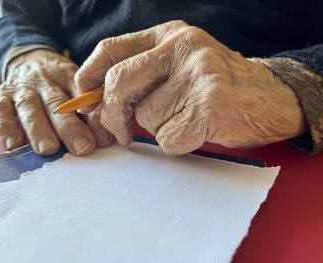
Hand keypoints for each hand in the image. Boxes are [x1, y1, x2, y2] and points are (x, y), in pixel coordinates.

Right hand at [0, 49, 110, 155]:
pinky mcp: (2, 95)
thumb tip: (104, 137)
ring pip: (30, 106)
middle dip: (70, 128)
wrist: (28, 57)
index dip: (94, 119)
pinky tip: (14, 145)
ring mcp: (22, 87)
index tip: (103, 140)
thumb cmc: (58, 79)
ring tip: (48, 148)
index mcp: (68, 76)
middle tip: (82, 148)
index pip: (83, 97)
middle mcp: (45, 81)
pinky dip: (6, 127)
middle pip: (57, 103)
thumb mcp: (76, 83)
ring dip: (39, 129)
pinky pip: (0, 110)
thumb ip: (89, 105)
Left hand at [75, 20, 307, 154]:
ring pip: (147, 117)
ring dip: (161, 129)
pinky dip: (178, 142)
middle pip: (121, 83)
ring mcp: (199, 74)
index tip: (84, 100)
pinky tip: (200, 131)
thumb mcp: (180, 67)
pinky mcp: (210, 105)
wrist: (272, 99)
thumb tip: (97, 104)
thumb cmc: (219, 87)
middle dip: (112, 115)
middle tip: (120, 133)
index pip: (111, 49)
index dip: (88, 77)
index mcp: (171, 35)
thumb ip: (143, 77)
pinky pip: (168, 138)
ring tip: (189, 119)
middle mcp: (184, 47)